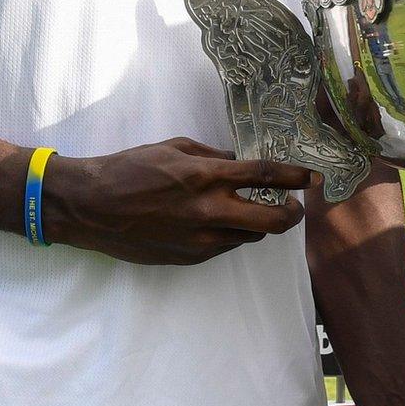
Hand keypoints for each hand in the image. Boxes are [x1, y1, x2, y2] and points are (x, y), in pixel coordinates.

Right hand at [42, 136, 307, 264]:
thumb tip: (243, 161)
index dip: (296, 177)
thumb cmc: (130, 169)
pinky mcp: (190, 257)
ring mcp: (201, 239)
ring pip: (251, 236)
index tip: (313, 178)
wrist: (91, 207)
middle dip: (292, 213)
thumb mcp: (175, 148)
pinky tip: (220, 221)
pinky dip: (232, 233)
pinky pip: (226, 246)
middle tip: (294, 205)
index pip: (266, 176)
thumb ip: (215, 157)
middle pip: (273, 220)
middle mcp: (209, 211)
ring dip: (259, 222)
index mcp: (206, 177)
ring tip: (252, 209)